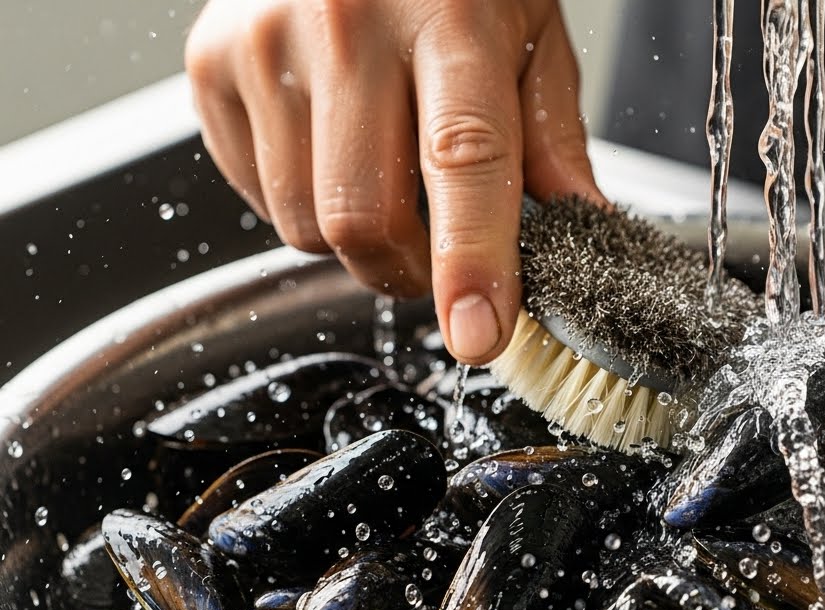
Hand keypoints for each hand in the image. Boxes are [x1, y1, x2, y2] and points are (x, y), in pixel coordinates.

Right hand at [185, 0, 602, 363]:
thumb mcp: (527, 31)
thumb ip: (552, 137)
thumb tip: (583, 231)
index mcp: (449, 18)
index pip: (462, 160)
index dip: (471, 261)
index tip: (479, 333)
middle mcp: (347, 26)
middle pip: (365, 217)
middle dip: (407, 272)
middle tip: (434, 256)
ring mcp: (265, 44)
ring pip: (305, 224)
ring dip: (354, 241)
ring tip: (382, 178)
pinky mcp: (210, 64)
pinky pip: (256, 197)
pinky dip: (302, 204)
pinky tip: (330, 147)